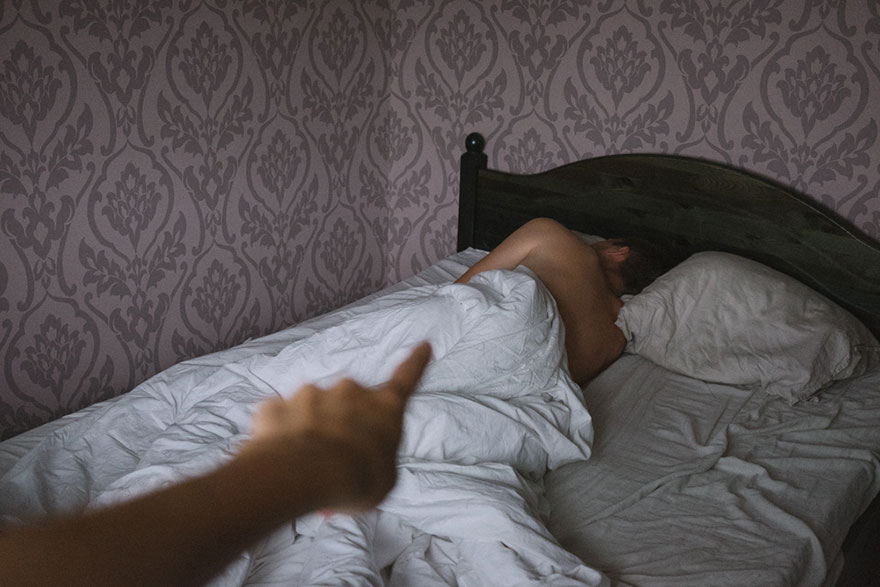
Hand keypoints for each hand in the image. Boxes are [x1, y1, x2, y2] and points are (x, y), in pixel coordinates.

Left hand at [244, 342, 431, 511]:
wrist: (306, 474)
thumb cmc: (357, 480)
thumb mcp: (384, 479)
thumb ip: (377, 459)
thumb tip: (363, 457)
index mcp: (383, 407)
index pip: (406, 380)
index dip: (416, 362)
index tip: (424, 344)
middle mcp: (350, 391)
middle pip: (348, 403)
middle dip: (341, 423)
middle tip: (335, 458)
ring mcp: (311, 394)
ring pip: (311, 411)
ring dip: (309, 431)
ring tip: (305, 465)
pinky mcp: (278, 405)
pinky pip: (280, 419)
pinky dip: (280, 436)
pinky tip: (280, 459)